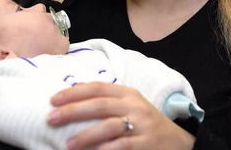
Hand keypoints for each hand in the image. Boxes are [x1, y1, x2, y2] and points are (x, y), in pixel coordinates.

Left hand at [47, 82, 194, 149]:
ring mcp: (141, 125)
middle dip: (73, 111)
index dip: (74, 92)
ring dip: (85, 136)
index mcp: (128, 93)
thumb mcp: (130, 107)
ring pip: (109, 127)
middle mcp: (134, 106)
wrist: (179, 142)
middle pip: (99, 105)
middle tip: (51, 118)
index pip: (97, 87)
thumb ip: (107, 102)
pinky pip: (122, 146)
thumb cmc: (144, 124)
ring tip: (67, 144)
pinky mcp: (146, 144)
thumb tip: (69, 104)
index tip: (53, 99)